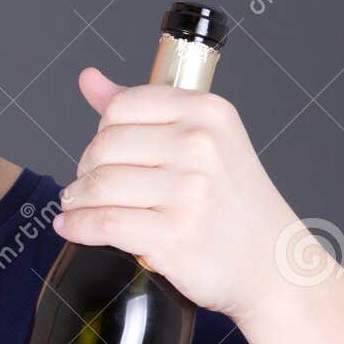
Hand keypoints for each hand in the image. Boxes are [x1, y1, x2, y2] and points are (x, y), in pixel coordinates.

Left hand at [52, 67, 301, 320]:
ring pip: (99, 184)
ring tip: (78, 205)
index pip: (121, 105)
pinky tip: (72, 226)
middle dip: (86, 168)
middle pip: (104, 145)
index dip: (102, 130)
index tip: (105, 152)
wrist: (272, 265)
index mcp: (207, 112)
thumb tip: (89, 79)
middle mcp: (200, 145)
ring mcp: (188, 191)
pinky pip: (103, 223)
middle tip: (89, 185)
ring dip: (77, 199)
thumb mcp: (204, 140)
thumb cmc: (233, 202)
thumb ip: (143, 107)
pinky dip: (78, 226)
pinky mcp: (174, 235)